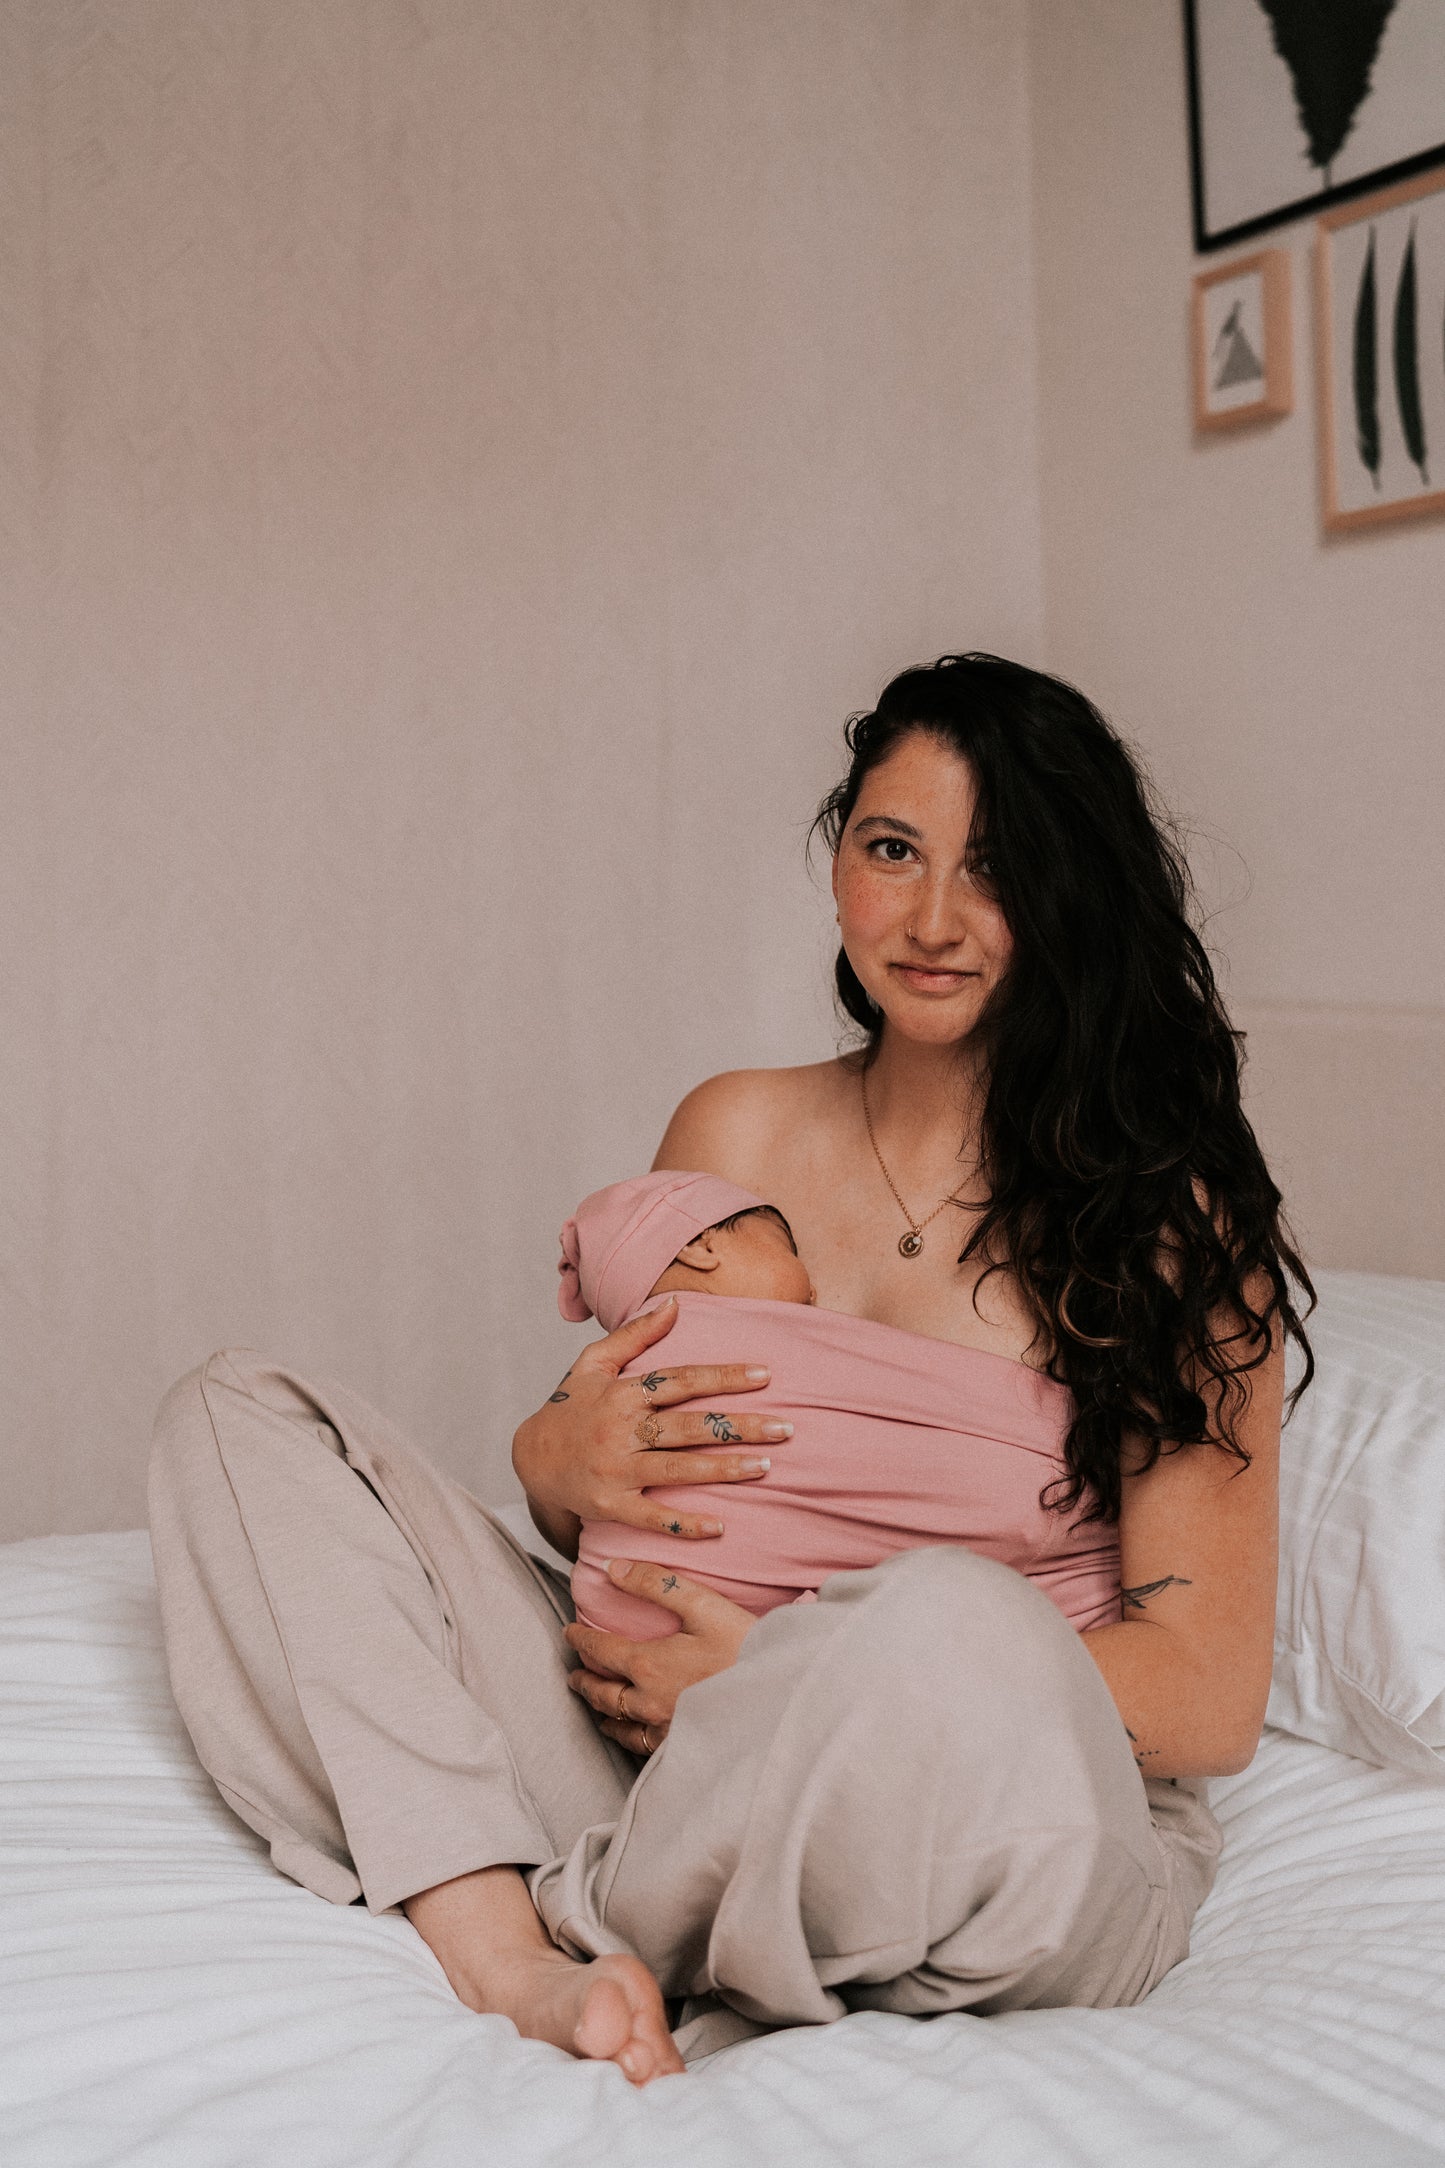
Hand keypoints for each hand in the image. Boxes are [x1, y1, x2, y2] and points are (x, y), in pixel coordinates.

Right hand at [511, 1298, 789, 1541]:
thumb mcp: (593, 1363)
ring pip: (677, 1470)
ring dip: (722, 1469)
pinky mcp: (609, 1505)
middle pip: (688, 1427)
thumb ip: (635, 1334)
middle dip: (739, 1427)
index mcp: (623, 1393)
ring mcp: (616, 1470)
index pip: (680, 1380)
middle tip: (785, 1429)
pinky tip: (718, 1528)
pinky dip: (683, 1524)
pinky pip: (651, 1518)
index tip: (765, 1376)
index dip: (723, 1377)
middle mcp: (621, 1430)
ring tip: (764, 1466)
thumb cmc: (570, 1406)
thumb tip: (676, 1304)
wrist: (531, 1458)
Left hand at [564, 1560, 757, 1752]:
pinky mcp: (684, 1746)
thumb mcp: (702, 1604)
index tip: (569, 1633)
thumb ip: (655, 1584)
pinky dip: (630, 1738)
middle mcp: (648, 1702)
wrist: (781, 1693)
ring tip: (597, 1708)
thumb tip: (613, 1569)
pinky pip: (645, 1747)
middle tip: (573, 1674)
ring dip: (603, 1713)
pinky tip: (634, 1735)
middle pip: (604, 1694)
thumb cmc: (744, 1645)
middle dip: (584, 1681)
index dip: (580, 1640)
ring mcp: (666, 1729)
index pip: (600, 1651)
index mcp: (647, 1665)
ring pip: (621, 1726)